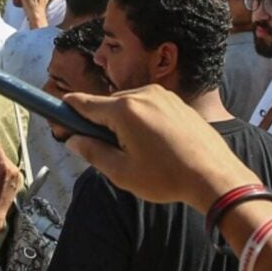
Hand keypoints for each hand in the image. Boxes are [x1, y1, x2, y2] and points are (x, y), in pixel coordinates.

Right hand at [62, 84, 256, 212]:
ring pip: (128, 105)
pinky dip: (141, 121)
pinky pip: (148, 106)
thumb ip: (92, 152)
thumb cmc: (167, 177)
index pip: (83, 103)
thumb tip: (72, 140)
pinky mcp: (177, 101)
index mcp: (124, 109)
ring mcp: (162, 95)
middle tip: (101, 150)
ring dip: (121, 123)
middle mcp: (143, 93)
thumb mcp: (121, 172)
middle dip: (98, 123)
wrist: (215, 175)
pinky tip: (152, 145)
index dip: (66, 111)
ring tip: (134, 153)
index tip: (56, 118)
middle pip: (106, 104)